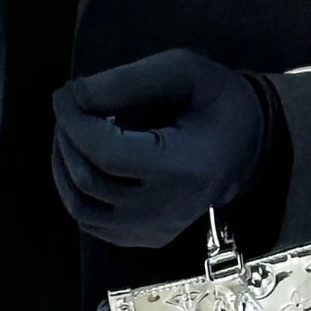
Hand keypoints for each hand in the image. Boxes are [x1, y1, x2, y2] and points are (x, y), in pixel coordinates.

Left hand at [51, 48, 267, 247]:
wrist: (247, 145)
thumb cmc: (217, 103)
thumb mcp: (185, 72)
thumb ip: (130, 80)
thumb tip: (76, 97)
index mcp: (185, 167)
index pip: (108, 154)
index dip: (75, 123)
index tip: (64, 93)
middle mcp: (170, 209)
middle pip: (90, 181)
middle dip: (66, 139)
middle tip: (69, 107)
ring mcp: (157, 230)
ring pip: (82, 208)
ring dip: (64, 167)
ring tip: (70, 132)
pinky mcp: (148, 238)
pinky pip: (92, 224)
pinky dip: (75, 192)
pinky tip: (82, 161)